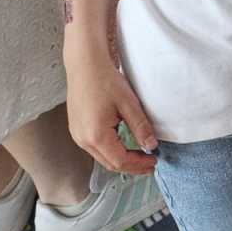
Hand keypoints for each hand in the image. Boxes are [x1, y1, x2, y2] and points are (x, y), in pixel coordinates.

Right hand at [64, 48, 157, 173]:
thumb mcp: (129, 104)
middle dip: (131, 166)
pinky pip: (95, 148)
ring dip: (121, 159)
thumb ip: (140, 127)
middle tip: (149, 163)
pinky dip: (111, 151)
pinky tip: (123, 145)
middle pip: (110, 163)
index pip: (121, 161)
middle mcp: (83, 140)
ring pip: (102, 157)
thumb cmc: (105, 80)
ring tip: (140, 156)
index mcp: (96, 136)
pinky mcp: (76, 129)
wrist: (84, 64)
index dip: (139, 165)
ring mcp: (77, 135)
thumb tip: (151, 147)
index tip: (154, 161)